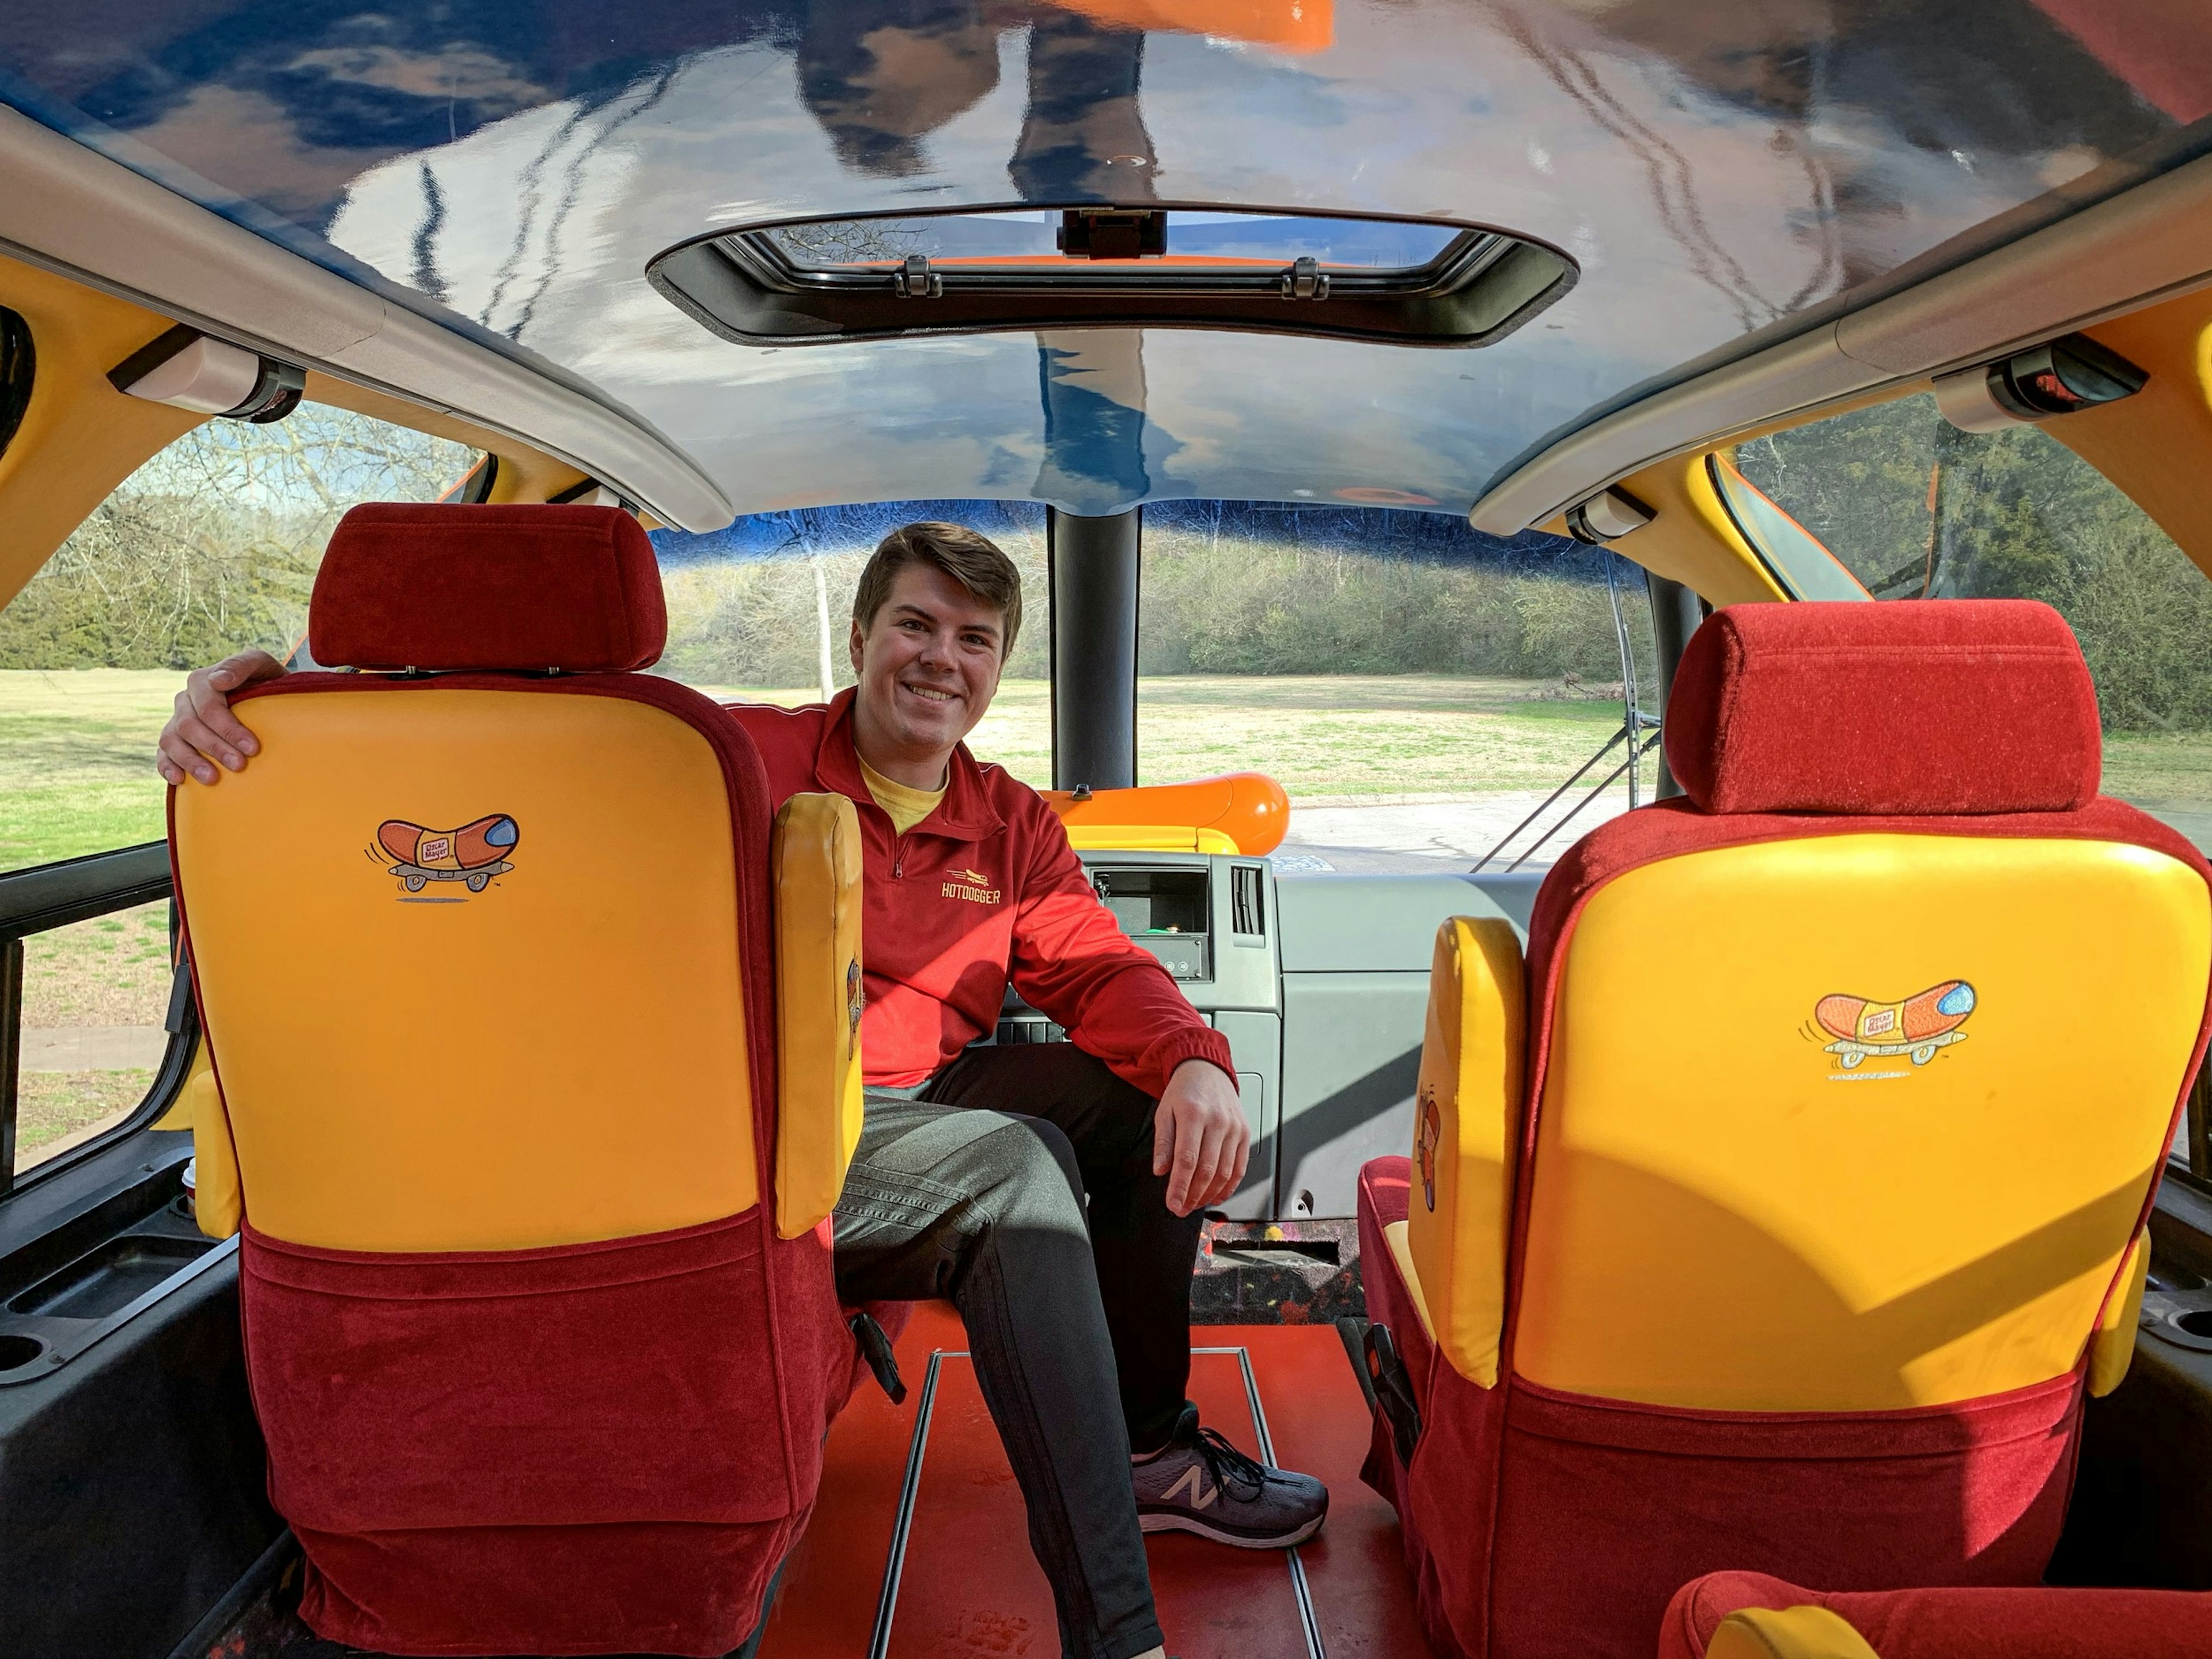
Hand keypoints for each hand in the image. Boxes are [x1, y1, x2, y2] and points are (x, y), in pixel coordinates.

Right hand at [156, 650, 286, 785]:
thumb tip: (218, 680)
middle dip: (214, 747)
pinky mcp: (174, 740)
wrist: (265, 700)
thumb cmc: (265, 682)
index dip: (227, 727)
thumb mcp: (261, 666)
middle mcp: (185, 700)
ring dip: (190, 760)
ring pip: (171, 740)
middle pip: (189, 725)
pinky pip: (162, 753)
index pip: (208, 706)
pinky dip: (166, 766)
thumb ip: (242, 665)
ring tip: (212, 779)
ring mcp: (177, 720)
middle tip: (239, 766)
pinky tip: (179, 779)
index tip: (252, 748)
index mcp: (202, 681)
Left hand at [1151, 1059, 1250, 1216]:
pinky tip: (1216, 1195)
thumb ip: (1163, 1143)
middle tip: (1181, 1209)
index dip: (1180, 1187)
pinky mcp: (1245, 1133)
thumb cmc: (1184, 1092)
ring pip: (1225, 1172)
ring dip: (1209, 1194)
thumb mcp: (1164, 1112)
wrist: (1208, 1070)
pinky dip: (1229, 1186)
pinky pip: (1240, 1167)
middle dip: (1193, 1195)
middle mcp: (1218, 1121)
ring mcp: (1235, 1128)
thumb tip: (1161, 1170)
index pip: (1187, 1160)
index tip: (1173, 1204)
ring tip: (1195, 1203)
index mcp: (1193, 1114)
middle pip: (1207, 1170)